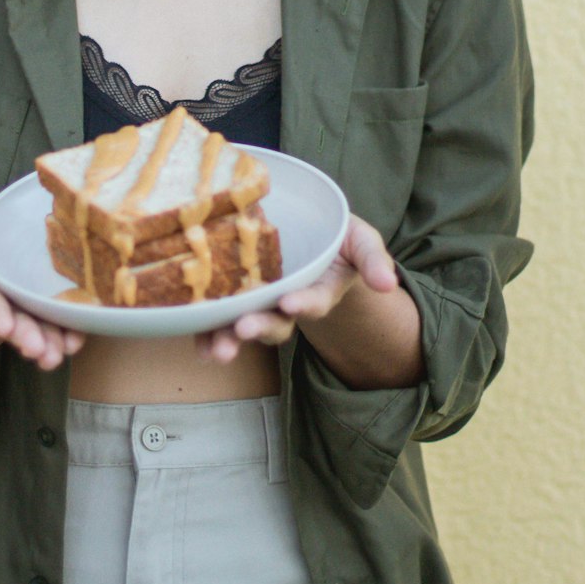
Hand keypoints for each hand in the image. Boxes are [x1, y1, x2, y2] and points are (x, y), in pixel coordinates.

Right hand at [0, 202, 85, 371]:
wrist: (9, 229)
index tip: (3, 327)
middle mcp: (2, 297)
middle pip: (14, 320)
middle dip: (26, 336)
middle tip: (39, 351)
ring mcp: (27, 302)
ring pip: (39, 326)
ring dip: (51, 342)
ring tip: (60, 354)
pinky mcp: (52, 302)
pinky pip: (63, 319)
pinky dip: (73, 330)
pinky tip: (81, 338)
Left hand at [195, 213, 397, 363]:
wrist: (306, 234)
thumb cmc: (337, 237)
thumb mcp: (361, 241)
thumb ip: (373, 259)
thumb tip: (389, 283)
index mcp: (320, 288)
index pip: (314, 300)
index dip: (304, 303)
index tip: (291, 304)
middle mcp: (289, 301)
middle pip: (276, 323)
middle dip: (259, 328)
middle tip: (242, 330)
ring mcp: (261, 303)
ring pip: (245, 325)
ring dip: (229, 338)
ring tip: (215, 350)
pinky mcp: (236, 297)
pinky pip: (220, 316)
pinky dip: (206, 330)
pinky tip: (195, 339)